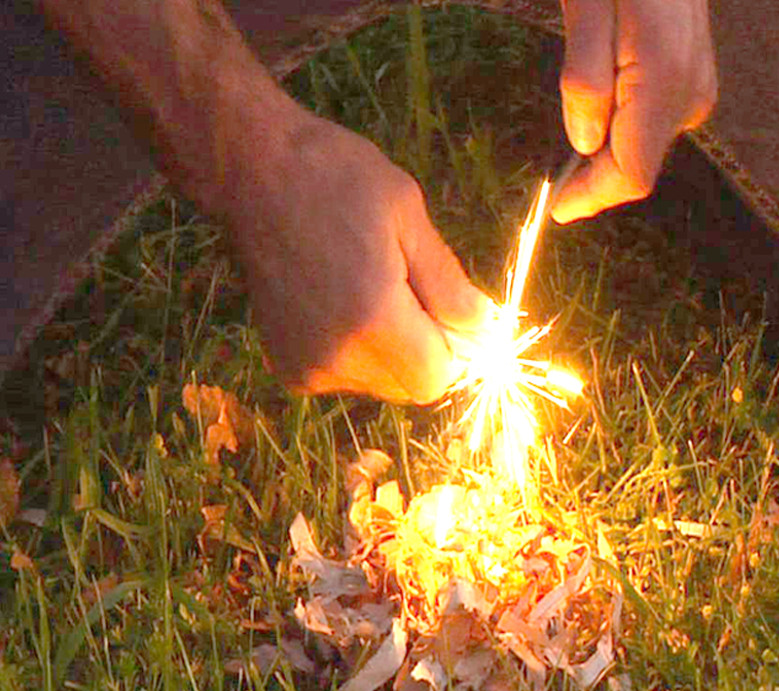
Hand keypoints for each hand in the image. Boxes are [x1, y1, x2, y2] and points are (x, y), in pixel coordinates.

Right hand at [226, 111, 491, 403]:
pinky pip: (345, 375)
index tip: (447, 308)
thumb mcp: (409, 217)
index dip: (455, 350)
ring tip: (370, 287)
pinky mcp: (286, 364)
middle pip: (408, 388)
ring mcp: (305, 365)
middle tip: (409, 289)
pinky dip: (357, 351)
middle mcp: (335, 358)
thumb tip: (483, 329)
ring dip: (391, 350)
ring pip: (378, 382)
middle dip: (424, 351)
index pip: (437, 379)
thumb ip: (448, 284)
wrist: (253, 173)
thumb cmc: (338, 180)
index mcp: (371, 321)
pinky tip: (342, 301)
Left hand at [551, 0, 716, 222]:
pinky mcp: (695, 82)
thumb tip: (583, 143)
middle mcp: (691, 94)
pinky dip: (623, 130)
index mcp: (664, 81)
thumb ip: (584, 78)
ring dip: (608, 152)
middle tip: (558, 177)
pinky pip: (652, 126)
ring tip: (581, 123)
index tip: (558, 211)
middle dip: (596, 177)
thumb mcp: (585, 6)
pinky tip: (604, 103)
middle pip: (638, 165)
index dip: (593, 198)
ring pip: (645, 148)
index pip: (630, 173)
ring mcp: (698, 89)